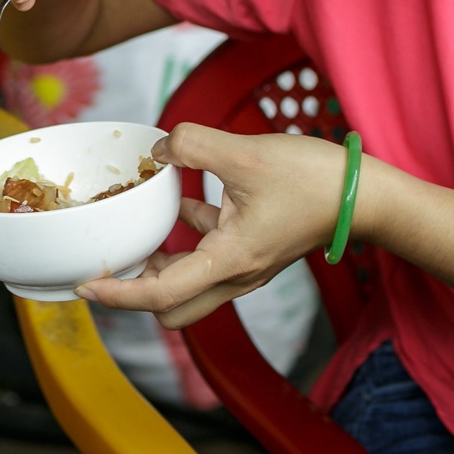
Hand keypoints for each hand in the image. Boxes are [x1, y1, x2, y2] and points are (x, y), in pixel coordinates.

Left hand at [77, 123, 358, 327]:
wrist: (367, 195)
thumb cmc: (315, 181)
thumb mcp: (245, 153)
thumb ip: (193, 146)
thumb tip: (161, 148)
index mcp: (229, 262)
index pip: (160, 295)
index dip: (118, 294)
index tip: (86, 286)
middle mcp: (235, 275)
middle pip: (172, 307)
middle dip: (136, 292)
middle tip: (108, 264)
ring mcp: (247, 265)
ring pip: (189, 284)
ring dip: (160, 265)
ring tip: (135, 233)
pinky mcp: (255, 248)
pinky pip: (210, 254)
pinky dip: (188, 238)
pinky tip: (181, 202)